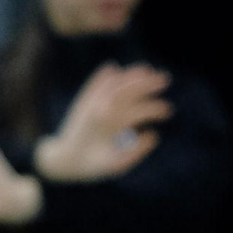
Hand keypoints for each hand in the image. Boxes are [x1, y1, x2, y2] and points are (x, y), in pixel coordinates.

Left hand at [33, 63, 169, 181]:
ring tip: (147, 69)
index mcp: (108, 126)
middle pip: (126, 91)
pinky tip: (113, 67)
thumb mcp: (116, 165)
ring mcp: (90, 104)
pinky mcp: (83, 103)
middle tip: (166, 78)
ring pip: (112, 84)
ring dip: (129, 75)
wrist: (63, 160)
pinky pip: (93, 86)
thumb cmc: (93, 166)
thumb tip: (154, 134)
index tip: (168, 110)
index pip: (135, 112)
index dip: (153, 109)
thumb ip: (136, 152)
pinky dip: (102, 76)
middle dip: (146, 84)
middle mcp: (98, 110)